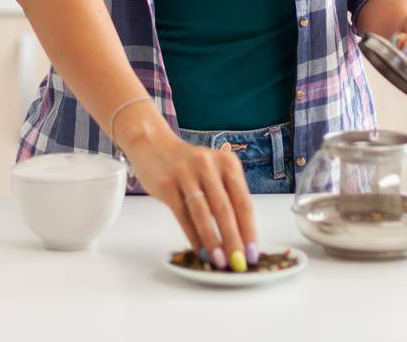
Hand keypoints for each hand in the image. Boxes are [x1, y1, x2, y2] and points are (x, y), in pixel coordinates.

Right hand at [122, 129, 258, 271]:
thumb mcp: (214, 171)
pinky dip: (192, 236)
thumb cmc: (188, 164)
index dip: (249, 230)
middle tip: (238, 263)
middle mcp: (208, 165)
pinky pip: (182, 215)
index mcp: (227, 163)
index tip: (253, 252)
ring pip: (203, 213)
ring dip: (213, 241)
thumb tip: (239, 237)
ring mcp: (186, 173)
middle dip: (234, 240)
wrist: (153, 144)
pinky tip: (199, 250)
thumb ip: (226, 196)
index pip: (244, 201)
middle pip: (225, 209)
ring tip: (219, 261)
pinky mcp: (167, 184)